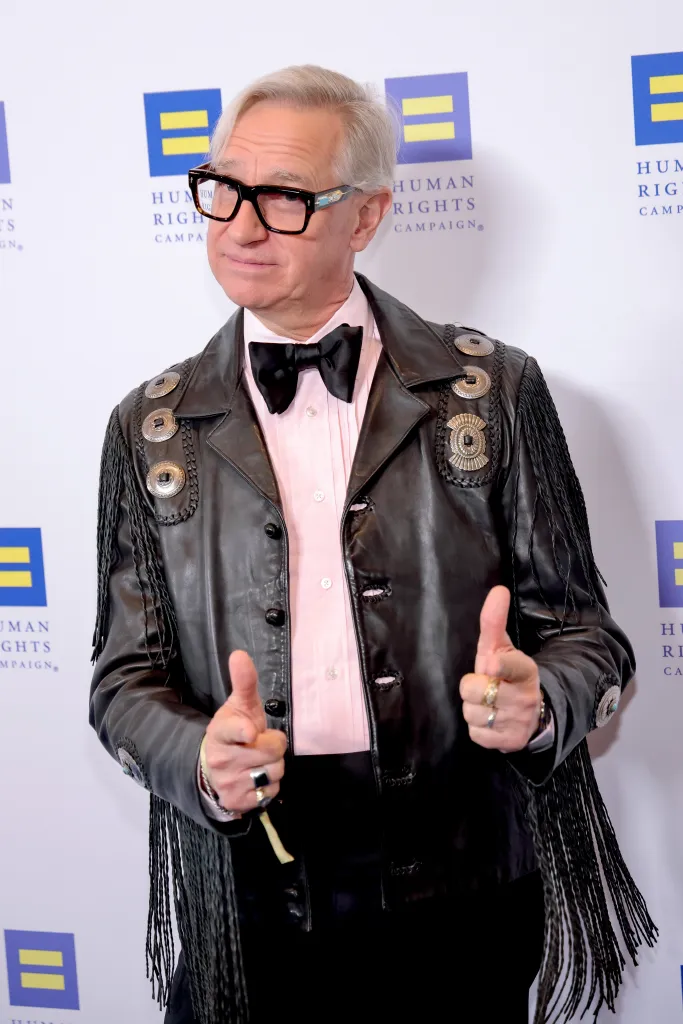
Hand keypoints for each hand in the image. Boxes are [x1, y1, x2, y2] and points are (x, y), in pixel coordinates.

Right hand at [202, 650, 287, 812]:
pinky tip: (257, 777)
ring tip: (259, 760)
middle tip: (261, 742)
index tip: (251, 732)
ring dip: (273, 766)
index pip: (233, 730)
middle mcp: (222, 758)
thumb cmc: (233, 732)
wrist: (212, 768)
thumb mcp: (238, 706)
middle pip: (271, 751)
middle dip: (273, 745)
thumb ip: (243, 681)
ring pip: (275, 772)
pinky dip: (270, 785)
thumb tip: (239, 654)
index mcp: (221, 731)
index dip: (245, 731)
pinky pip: (271, 791)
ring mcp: (229, 782)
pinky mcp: (238, 801)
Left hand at [459, 586, 541, 752]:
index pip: (513, 667)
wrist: (529, 713)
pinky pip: (476, 734)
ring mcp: (518, 721)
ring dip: (473, 708)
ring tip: (487, 703)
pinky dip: (477, 728)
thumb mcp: (500, 648)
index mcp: (524, 670)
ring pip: (472, 713)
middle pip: (475, 690)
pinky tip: (489, 720)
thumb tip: (498, 589)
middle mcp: (524, 696)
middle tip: (485, 684)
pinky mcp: (510, 742)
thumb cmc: (506, 674)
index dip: (500, 666)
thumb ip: (494, 621)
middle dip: (472, 686)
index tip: (491, 665)